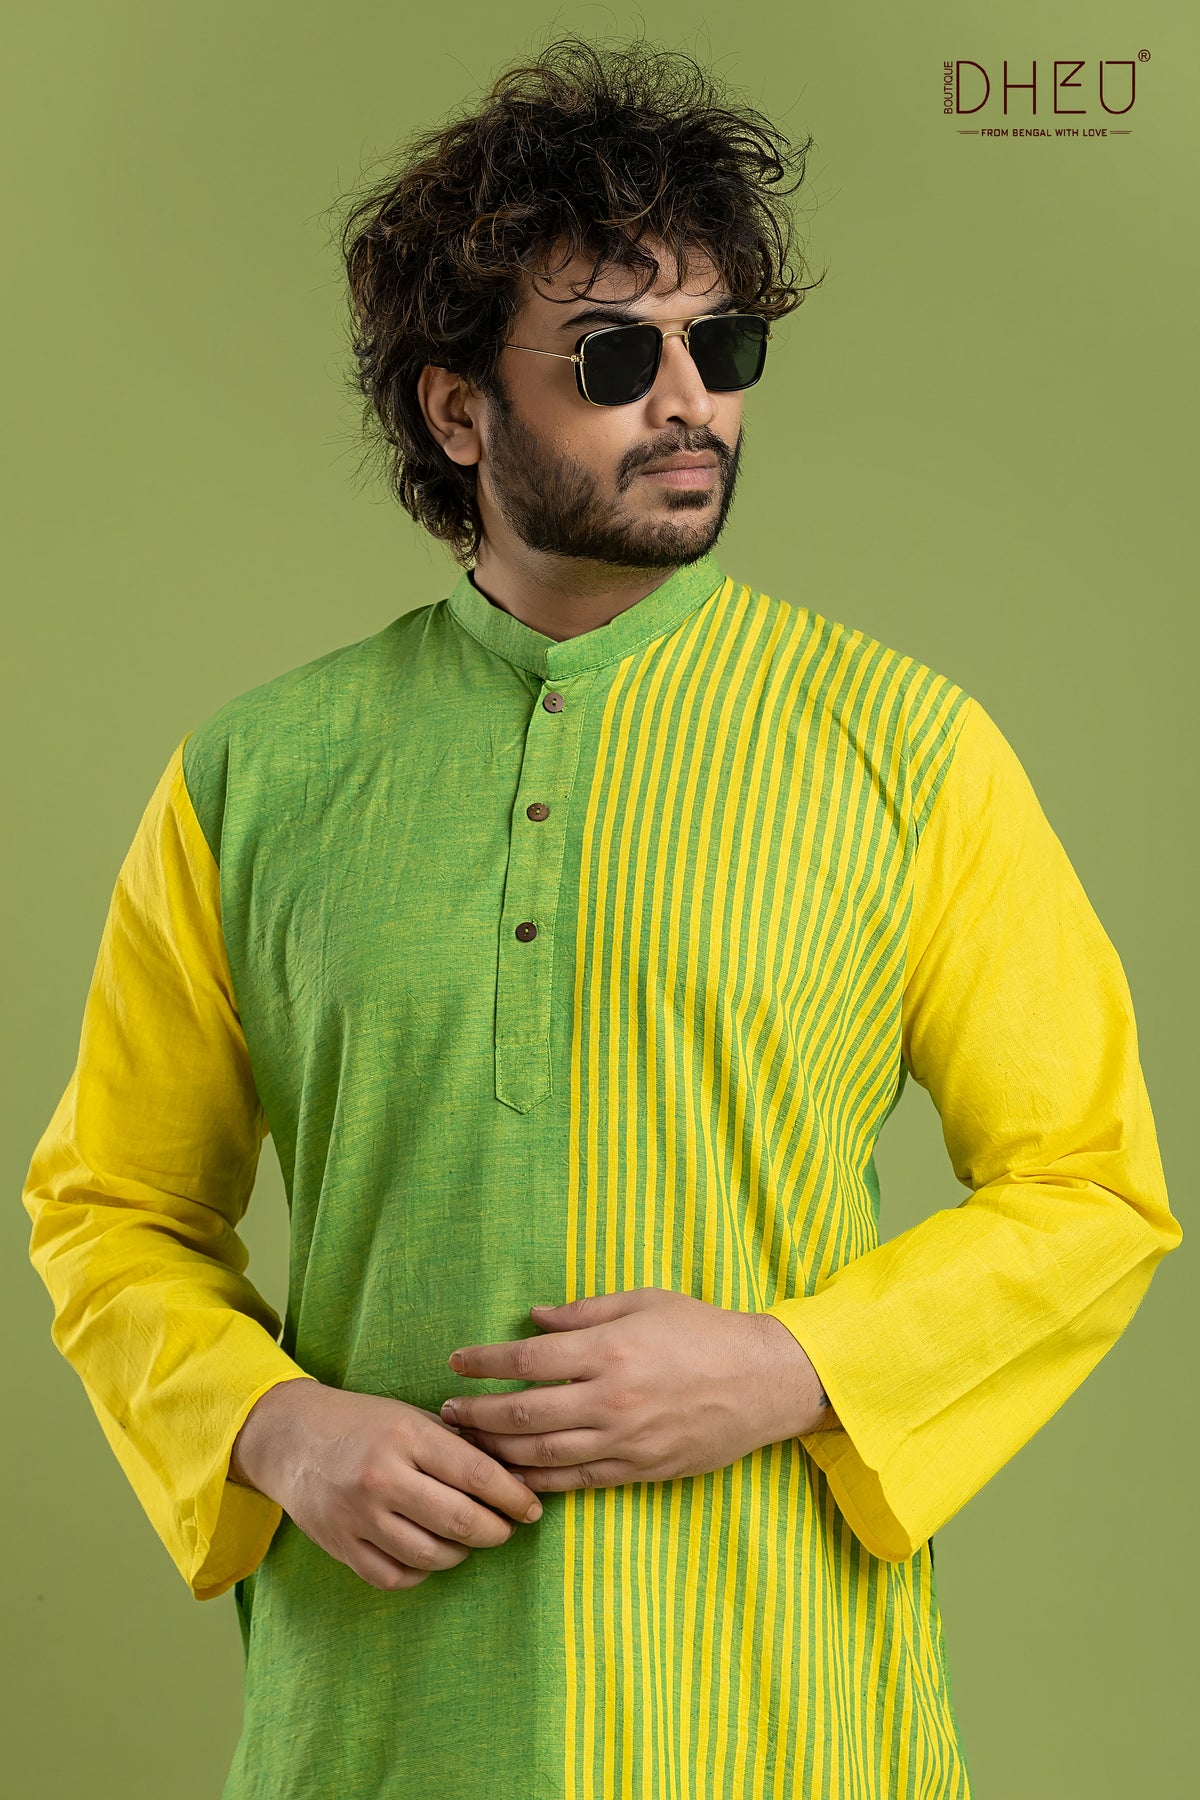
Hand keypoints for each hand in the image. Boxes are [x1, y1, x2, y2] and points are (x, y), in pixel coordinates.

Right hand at [229, 1379, 544, 1591]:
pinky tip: (430, 1553)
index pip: (478, 1475)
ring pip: (432, 1556)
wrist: (291, 1438)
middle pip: (461, 1522)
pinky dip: (422, 1571)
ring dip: (463, 1553)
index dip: (514, 1497)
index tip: (532, 1507)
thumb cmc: (364, 1423)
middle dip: (497, 1530)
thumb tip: (514, 1473)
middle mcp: (383, 1478)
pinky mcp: (341, 1547)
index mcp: (406, 1437)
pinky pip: (396, 1576)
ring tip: (470, 1538)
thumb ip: (457, 1444)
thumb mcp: (411, 1417)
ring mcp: (359, 1517)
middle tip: (508, 1527)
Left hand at [438, 1287, 834, 1493]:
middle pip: (524, 1414)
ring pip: (542, 1455)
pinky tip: (513, 1475)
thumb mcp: (644, 1301)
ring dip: (497, 1452)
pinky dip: (539, 1481)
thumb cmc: (703, 1331)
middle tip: (447, 1411)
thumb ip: (584, 1312)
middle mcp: (611, 1399)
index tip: (456, 1362)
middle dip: (477, 1414)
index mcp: (610, 1350)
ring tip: (468, 1444)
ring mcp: (625, 1440)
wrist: (764, 1381)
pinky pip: (577, 1481)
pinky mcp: (639, 1470)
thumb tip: (534, 1318)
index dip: (484, 1362)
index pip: (527, 1359)